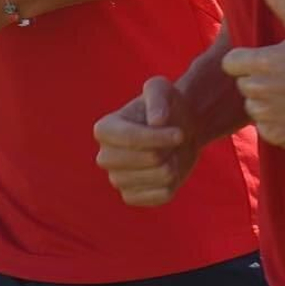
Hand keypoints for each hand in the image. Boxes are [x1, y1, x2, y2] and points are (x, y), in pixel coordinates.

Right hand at [94, 77, 201, 206]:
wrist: (177, 129)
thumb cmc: (166, 105)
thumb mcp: (161, 89)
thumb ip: (157, 99)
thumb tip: (156, 121)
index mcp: (105, 129)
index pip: (129, 138)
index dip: (158, 137)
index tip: (179, 133)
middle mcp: (105, 156)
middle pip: (146, 160)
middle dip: (168, 149)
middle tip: (174, 140)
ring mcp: (117, 179)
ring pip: (158, 177)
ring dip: (174, 163)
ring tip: (171, 153)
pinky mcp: (132, 196)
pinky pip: (161, 195)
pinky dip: (174, 182)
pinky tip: (169, 169)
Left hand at [221, 0, 284, 148]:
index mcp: (262, 63)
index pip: (230, 63)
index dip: (246, 59)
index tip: (267, 58)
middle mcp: (261, 92)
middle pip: (244, 85)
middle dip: (258, 79)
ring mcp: (270, 117)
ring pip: (254, 108)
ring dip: (266, 102)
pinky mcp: (280, 137)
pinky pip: (267, 129)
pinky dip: (277, 123)